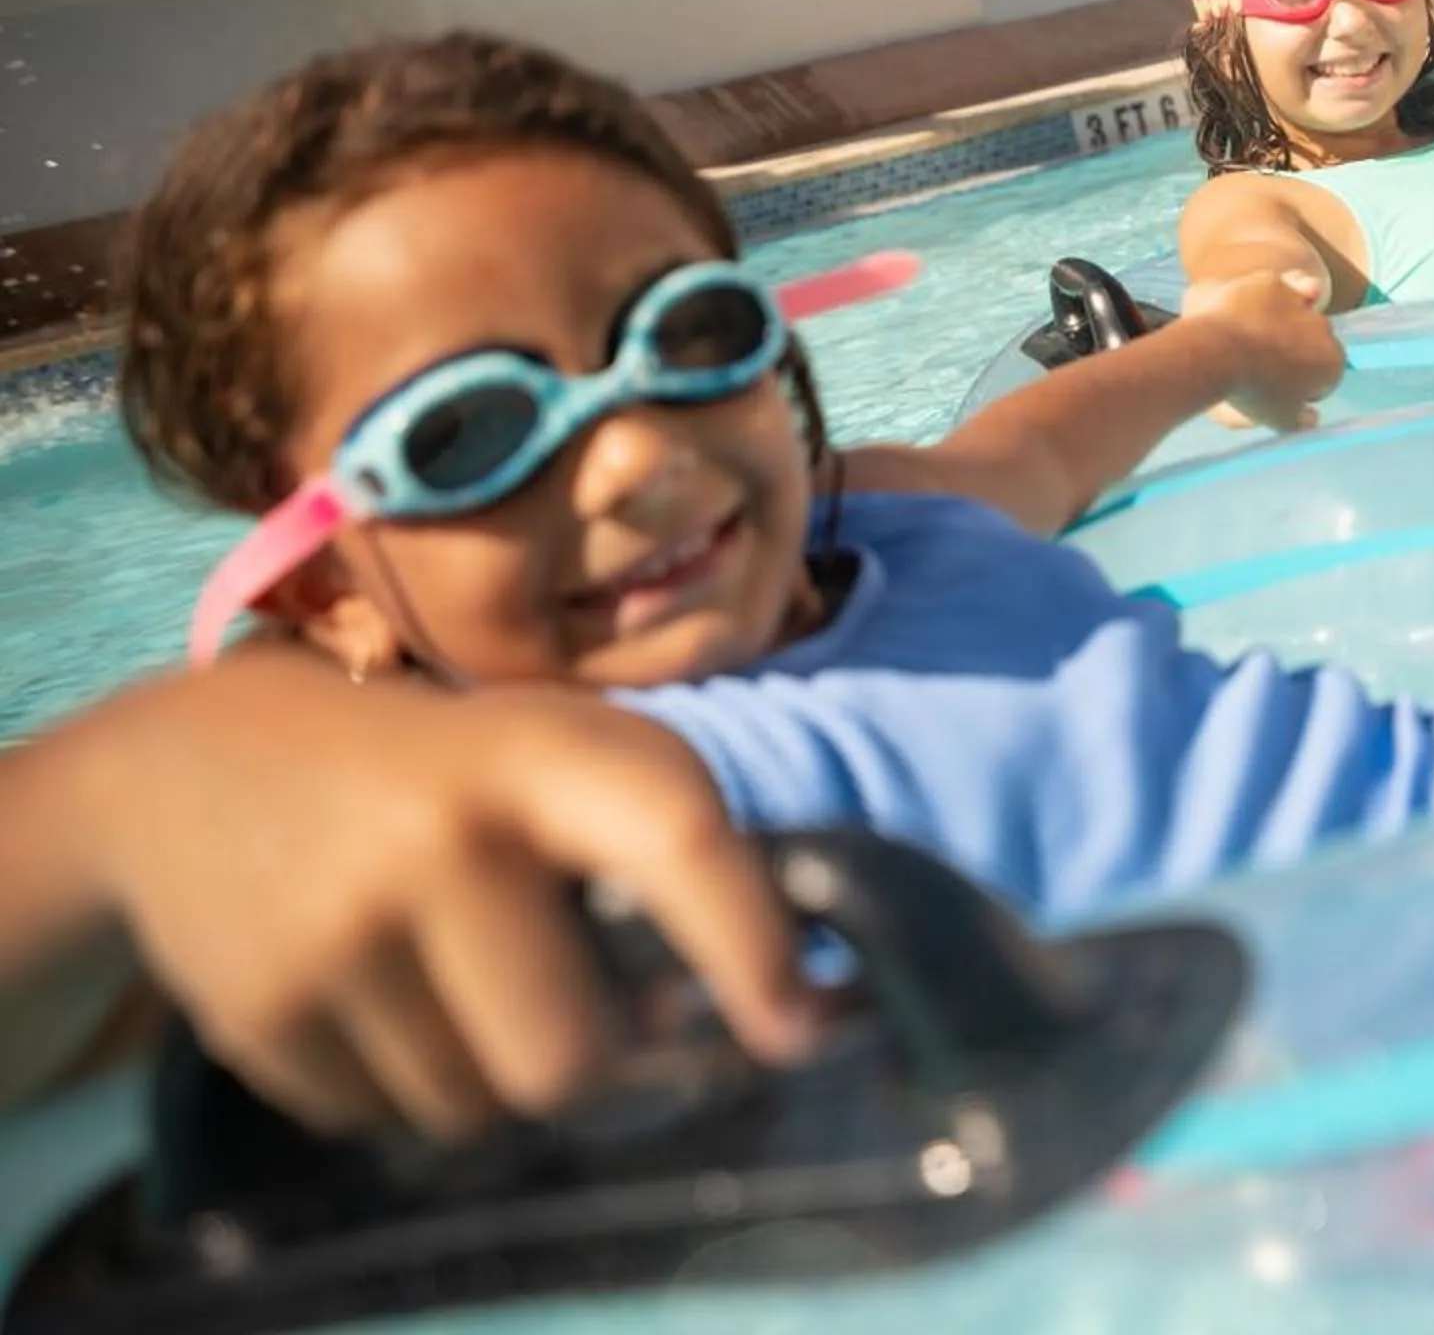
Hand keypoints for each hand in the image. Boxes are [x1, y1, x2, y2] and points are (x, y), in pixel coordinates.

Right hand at [74, 652, 816, 1137]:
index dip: (749, 943)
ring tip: (445, 980)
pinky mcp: (255, 1011)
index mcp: (536, 751)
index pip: (674, 838)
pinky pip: (380, 1122)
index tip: (798, 1025)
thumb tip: (759, 1016)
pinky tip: (368, 993)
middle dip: (581, 1061)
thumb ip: (658, 849)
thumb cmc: (439, 769)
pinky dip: (394, 1083)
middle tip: (564, 1013)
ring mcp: (335, 930)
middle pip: (567, 1061)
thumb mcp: (552, 752)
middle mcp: (437, 837)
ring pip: (474, 1111)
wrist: (194, 764)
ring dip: (482, 1075)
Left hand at [1185, 269, 1345, 431]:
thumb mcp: (1280, 420)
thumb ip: (1301, 420)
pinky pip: (1273, 285)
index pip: (1327, 374)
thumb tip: (1312, 417)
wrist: (1217, 354)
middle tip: (1263, 363)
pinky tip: (1245, 307)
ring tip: (1259, 329)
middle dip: (1296, 347)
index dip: (1306, 384)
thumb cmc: (1251, 393)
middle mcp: (1323, 327)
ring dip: (1286, 315)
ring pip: (1299, 304)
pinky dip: (1262, 295)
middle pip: (1314, 338)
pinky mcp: (1270, 281)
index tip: (1281, 391)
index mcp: (1332, 362)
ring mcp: (1298, 300)